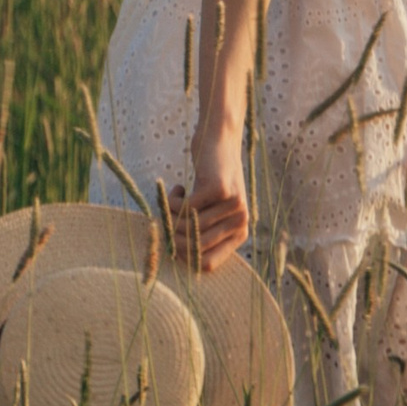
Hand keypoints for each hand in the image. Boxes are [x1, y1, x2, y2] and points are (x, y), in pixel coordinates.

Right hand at [168, 136, 250, 276]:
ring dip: (170, 215)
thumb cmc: (210, 180)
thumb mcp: (209, 211)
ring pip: (187, 227)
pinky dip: (172, 200)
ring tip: (171, 201)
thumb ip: (201, 234)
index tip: (172, 241)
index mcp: (240, 233)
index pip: (207, 264)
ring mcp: (232, 206)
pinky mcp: (218, 189)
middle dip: (173, 236)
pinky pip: (184, 208)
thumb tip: (178, 259)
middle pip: (195, 248)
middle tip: (166, 219)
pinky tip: (177, 188)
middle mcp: (240, 222)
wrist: (220, 141)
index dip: (184, 257)